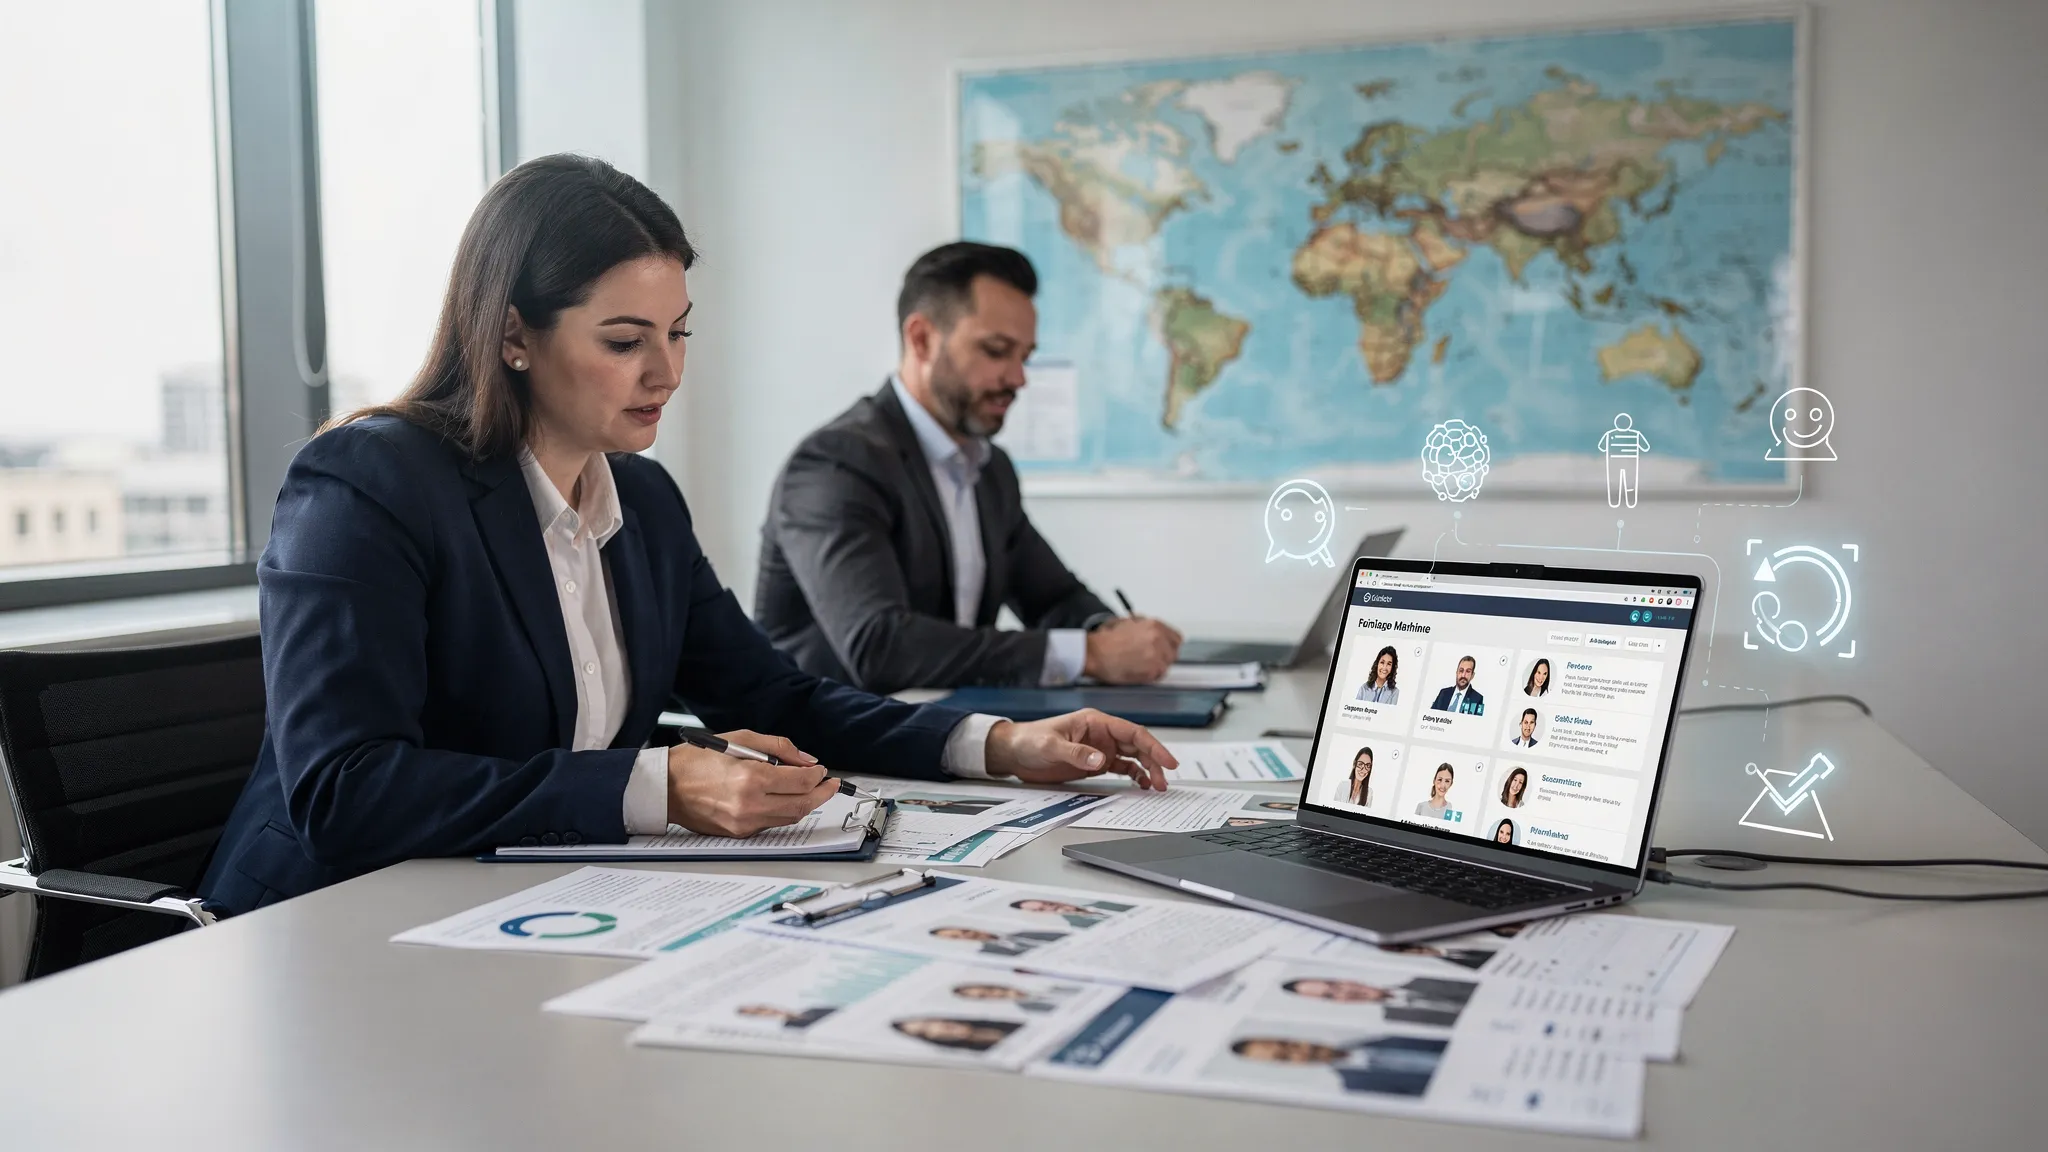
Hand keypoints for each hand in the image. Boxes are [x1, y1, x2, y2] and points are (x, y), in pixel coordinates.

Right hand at [665, 730, 836, 836]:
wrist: (666, 787)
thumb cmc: (697, 760)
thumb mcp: (740, 739)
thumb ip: (779, 748)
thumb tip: (806, 760)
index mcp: (751, 778)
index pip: (802, 781)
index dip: (819, 776)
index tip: (823, 770)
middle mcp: (750, 805)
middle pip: (802, 805)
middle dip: (822, 794)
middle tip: (831, 785)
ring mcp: (744, 823)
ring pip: (790, 817)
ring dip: (806, 804)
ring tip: (813, 791)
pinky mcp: (739, 833)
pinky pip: (772, 824)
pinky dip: (784, 811)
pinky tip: (787, 799)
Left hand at [983, 708, 1178, 790]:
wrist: (1014, 752)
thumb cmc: (1029, 740)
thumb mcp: (1050, 745)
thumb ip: (1076, 752)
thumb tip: (1100, 759)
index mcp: (1095, 722)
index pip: (1133, 732)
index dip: (1153, 746)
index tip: (1168, 760)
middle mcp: (1102, 734)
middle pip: (1138, 746)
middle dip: (1154, 762)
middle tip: (1165, 780)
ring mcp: (1100, 749)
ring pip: (1133, 758)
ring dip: (1147, 770)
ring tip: (1158, 786)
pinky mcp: (1095, 763)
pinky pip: (1122, 768)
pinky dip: (1134, 776)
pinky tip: (1142, 785)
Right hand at [1084, 617, 1182, 683]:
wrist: (1095, 653)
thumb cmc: (1106, 640)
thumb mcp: (1129, 622)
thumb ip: (1146, 627)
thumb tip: (1154, 631)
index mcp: (1155, 626)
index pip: (1176, 639)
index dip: (1169, 646)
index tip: (1164, 650)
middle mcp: (1159, 639)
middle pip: (1173, 654)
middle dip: (1163, 658)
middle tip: (1149, 660)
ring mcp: (1157, 656)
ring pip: (1166, 666)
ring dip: (1156, 668)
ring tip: (1140, 666)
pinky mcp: (1152, 671)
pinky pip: (1157, 676)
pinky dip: (1149, 676)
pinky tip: (1136, 671)